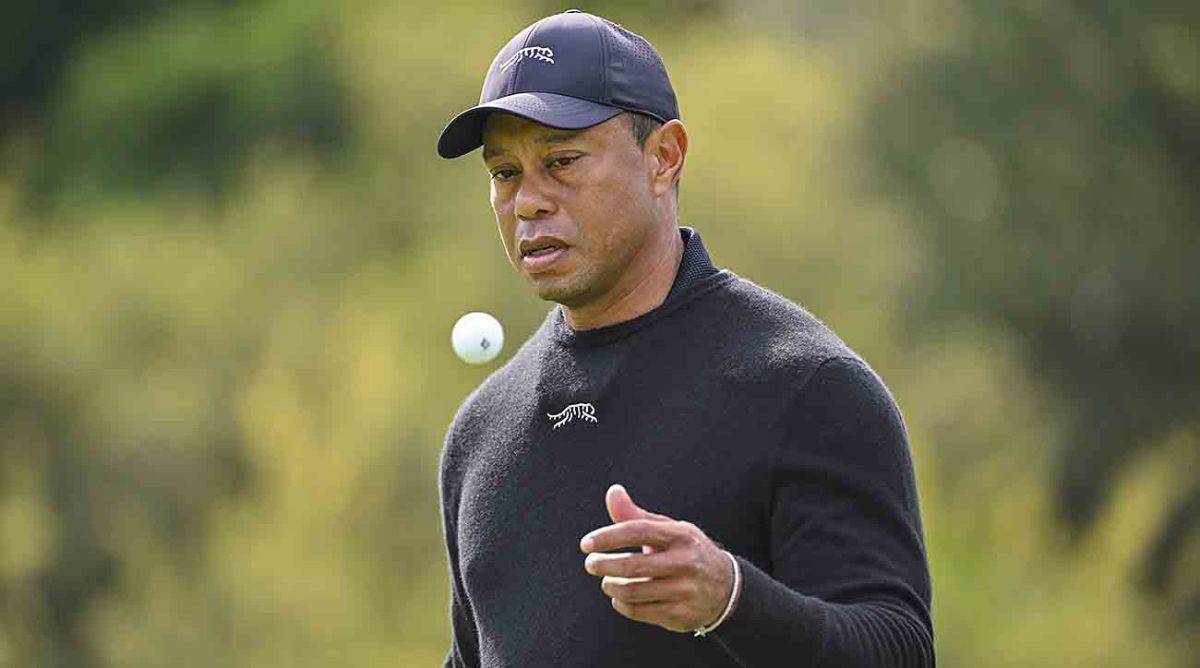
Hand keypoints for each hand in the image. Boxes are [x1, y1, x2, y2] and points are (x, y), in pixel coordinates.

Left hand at [580, 484, 736, 632]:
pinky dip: (622, 605)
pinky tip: (619, 598)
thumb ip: (636, 515)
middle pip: (634, 566)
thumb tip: (613, 491)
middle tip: (591, 564)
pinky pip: (640, 611)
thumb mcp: (668, 530)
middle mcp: (686, 562)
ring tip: (606, 582)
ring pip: (634, 592)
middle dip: (604, 565)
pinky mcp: (681, 614)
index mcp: (681, 535)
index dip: (608, 537)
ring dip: (611, 587)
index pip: (638, 531)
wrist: (726, 587)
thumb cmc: (686, 551)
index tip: (586, 543)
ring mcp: (685, 590)